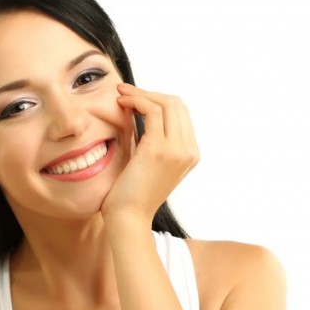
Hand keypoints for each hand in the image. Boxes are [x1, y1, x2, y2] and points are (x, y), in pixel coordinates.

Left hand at [101, 83, 198, 226]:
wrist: (127, 219)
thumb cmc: (130, 193)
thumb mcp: (147, 162)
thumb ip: (150, 139)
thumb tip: (140, 112)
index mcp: (190, 154)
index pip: (180, 113)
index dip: (157, 99)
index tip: (133, 98)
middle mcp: (189, 151)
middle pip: (177, 104)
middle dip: (149, 92)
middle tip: (124, 91)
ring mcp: (177, 150)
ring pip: (166, 103)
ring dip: (140, 94)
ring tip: (120, 95)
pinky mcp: (158, 149)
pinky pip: (151, 110)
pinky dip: (135, 101)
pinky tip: (120, 104)